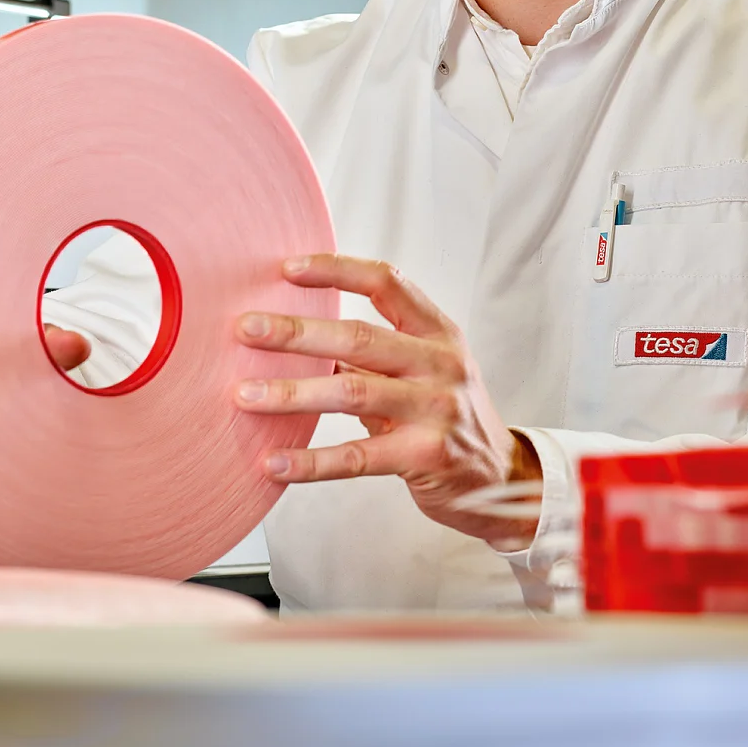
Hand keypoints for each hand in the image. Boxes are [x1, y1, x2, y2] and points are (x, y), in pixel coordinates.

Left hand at [233, 254, 541, 548]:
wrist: (502, 478)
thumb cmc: (446, 416)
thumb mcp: (422, 371)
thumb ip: (371, 352)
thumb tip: (294, 333)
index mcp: (438, 332)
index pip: (386, 283)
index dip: (335, 270)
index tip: (286, 268)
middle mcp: (441, 363)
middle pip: (359, 337)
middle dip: (296, 332)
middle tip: (245, 329)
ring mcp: (436, 409)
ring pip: (351, 392)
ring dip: (292, 392)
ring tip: (245, 395)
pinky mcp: (425, 456)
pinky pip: (356, 458)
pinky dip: (310, 461)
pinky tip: (274, 461)